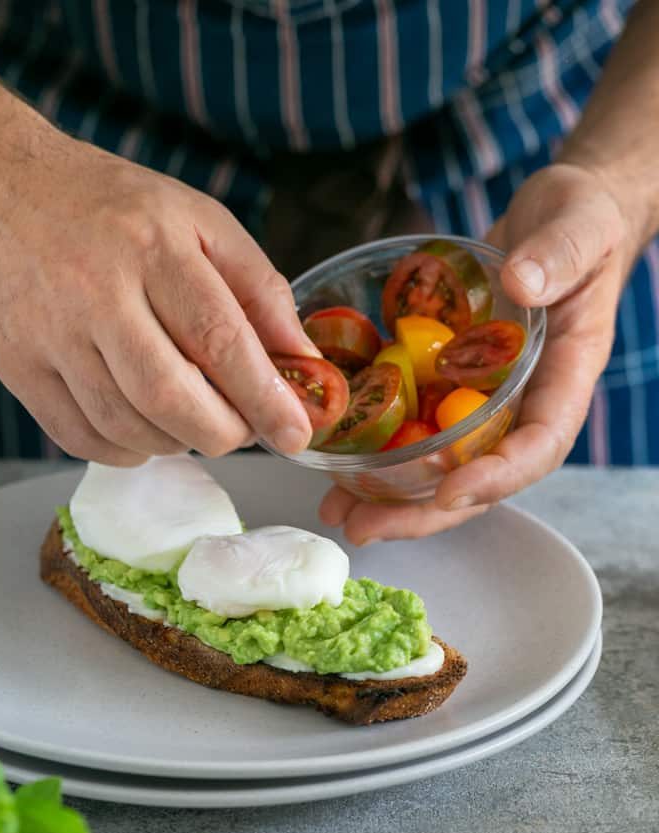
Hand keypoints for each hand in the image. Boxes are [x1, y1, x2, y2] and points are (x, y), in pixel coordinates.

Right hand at [0, 125, 316, 464]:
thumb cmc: (113, 210)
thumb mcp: (199, 221)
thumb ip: (258, 287)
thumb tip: (302, 361)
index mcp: (151, 246)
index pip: (219, 338)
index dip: (264, 397)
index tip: (295, 434)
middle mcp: (95, 291)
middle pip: (169, 396)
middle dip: (222, 432)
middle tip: (242, 431)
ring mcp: (49, 334)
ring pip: (126, 425)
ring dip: (176, 442)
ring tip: (193, 420)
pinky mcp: (17, 367)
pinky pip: (81, 439)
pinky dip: (127, 451)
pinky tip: (145, 429)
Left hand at [320, 162, 636, 542]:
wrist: (555, 221)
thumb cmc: (583, 222)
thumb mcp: (581, 226)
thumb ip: (562, 254)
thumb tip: (524, 283)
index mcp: (563, 378)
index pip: (539, 445)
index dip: (497, 476)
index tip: (451, 491)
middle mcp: (519, 402)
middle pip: (477, 477)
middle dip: (422, 511)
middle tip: (364, 528)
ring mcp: (479, 396)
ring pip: (439, 463)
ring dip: (388, 495)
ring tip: (336, 512)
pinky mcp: (445, 380)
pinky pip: (413, 422)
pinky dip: (375, 447)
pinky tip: (331, 462)